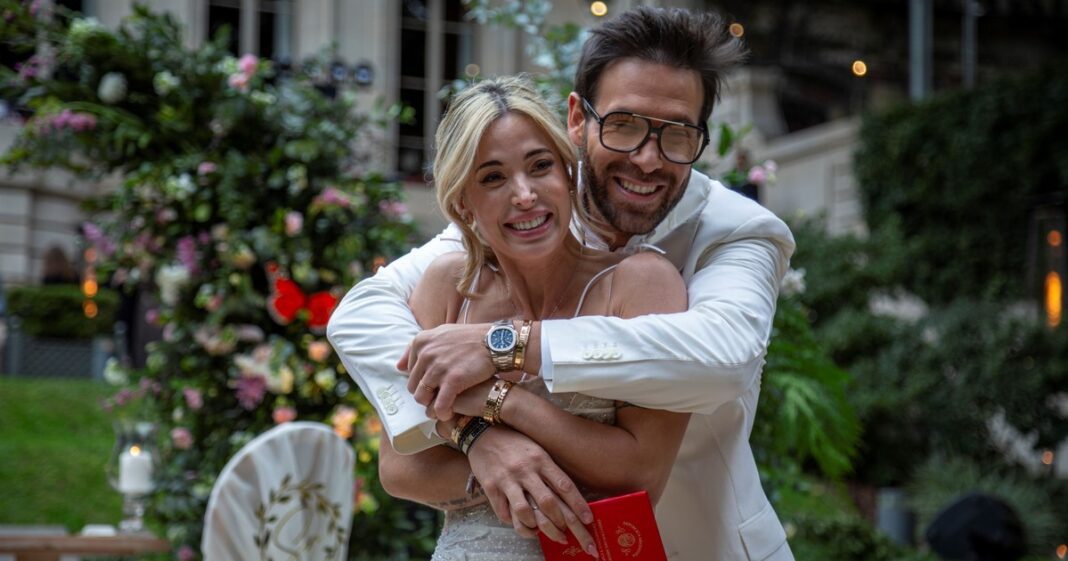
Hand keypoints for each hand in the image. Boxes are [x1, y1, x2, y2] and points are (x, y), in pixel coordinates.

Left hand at [399, 323, 496, 420]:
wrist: (496, 342)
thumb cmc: (470, 339)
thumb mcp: (441, 334)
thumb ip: (419, 348)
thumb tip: (399, 367)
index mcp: (421, 341)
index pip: (409, 372)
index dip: (422, 381)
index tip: (435, 384)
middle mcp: (426, 353)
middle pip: (413, 386)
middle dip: (425, 395)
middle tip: (440, 396)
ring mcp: (439, 367)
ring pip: (422, 398)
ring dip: (431, 406)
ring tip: (443, 406)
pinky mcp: (453, 380)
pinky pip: (439, 406)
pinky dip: (442, 413)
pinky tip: (448, 414)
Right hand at [466, 427, 596, 555]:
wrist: (481, 432)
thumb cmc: (515, 442)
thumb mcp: (537, 450)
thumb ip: (550, 471)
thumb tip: (568, 497)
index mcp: (541, 459)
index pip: (565, 485)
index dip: (579, 505)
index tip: (589, 520)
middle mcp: (526, 470)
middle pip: (549, 503)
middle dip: (563, 525)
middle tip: (572, 538)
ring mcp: (507, 480)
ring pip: (526, 512)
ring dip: (537, 527)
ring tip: (544, 532)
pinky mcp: (491, 488)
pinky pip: (504, 514)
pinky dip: (515, 523)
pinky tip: (523, 525)